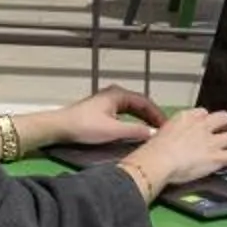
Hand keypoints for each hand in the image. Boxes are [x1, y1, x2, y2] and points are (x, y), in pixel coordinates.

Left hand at [40, 86, 162, 149]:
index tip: (167, 127)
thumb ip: (135, 131)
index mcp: (119, 94)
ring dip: (143, 118)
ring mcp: (108, 100)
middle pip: (140, 104)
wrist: (60, 127)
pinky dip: (133, 120)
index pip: (145, 102)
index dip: (157, 115)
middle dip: (152, 116)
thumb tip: (154, 134)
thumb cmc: (85, 127)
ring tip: (153, 131)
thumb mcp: (113, 131)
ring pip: (132, 108)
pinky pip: (125, 112)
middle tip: (163, 130)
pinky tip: (137, 129)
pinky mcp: (102, 109)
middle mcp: (115, 93)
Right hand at [119, 107, 226, 204]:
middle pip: (223, 118)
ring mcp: (211, 141)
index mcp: (185, 118)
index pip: (202, 113)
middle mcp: (201, 126)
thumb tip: (163, 139)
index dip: (208, 120)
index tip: (209, 126)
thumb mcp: (159, 135)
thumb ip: (167, 134)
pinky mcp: (217, 156)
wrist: (158, 160)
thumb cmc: (153, 152)